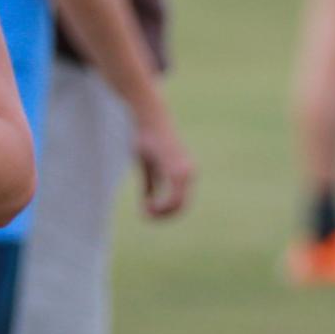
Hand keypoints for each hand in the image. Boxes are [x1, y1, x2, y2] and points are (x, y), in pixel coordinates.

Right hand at [132, 105, 194, 219]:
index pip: (180, 202)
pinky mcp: (176, 170)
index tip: (147, 212)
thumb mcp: (147, 165)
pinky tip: (148, 207)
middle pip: (180, 207)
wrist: (149, 117)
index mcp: (184, 172)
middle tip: (146, 216)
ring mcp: (184, 172)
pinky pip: (173, 198)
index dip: (165, 212)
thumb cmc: (147, 137)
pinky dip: (161, 207)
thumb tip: (149, 201)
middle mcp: (188, 173)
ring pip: (177, 205)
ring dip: (161, 213)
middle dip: (163, 216)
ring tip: (147, 212)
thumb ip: (151, 182)